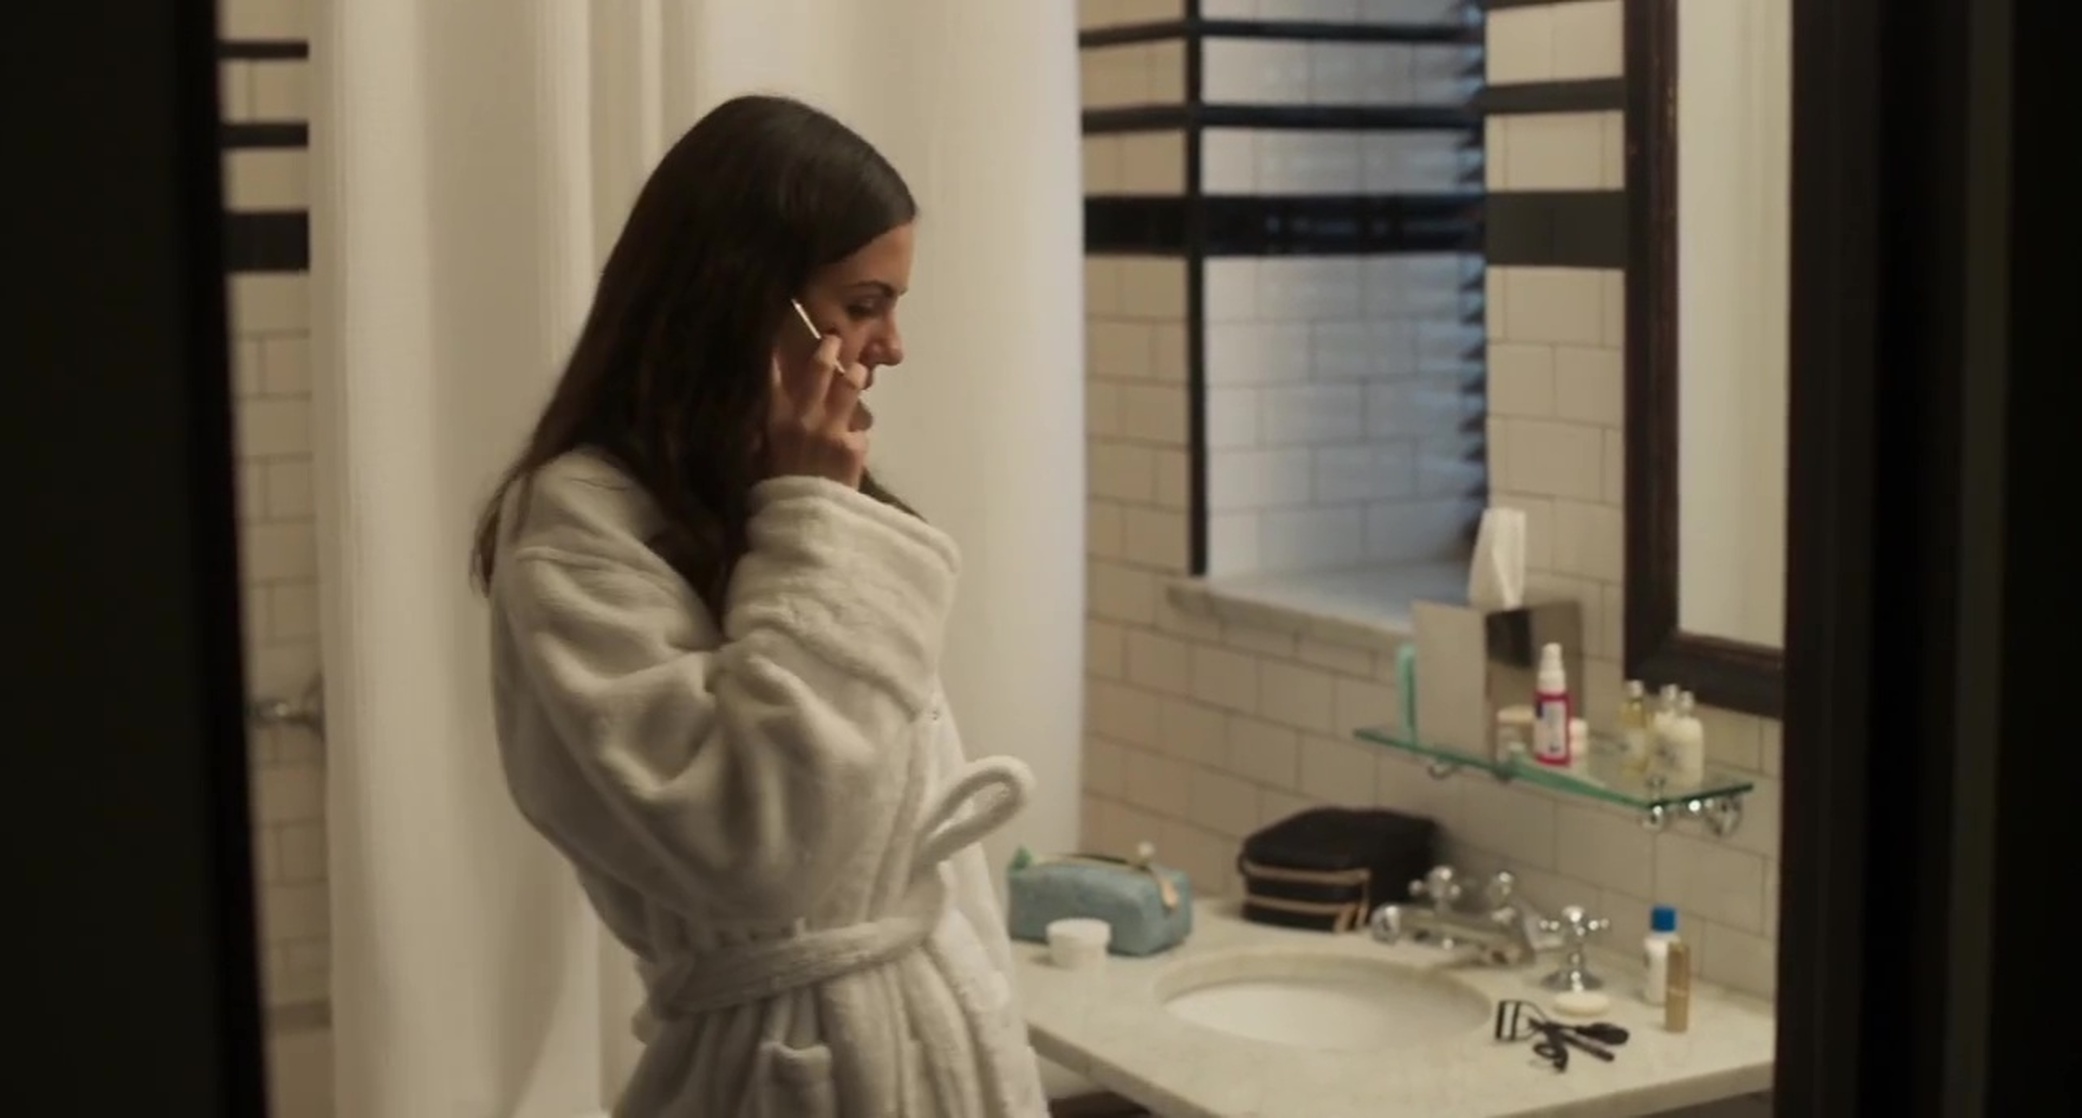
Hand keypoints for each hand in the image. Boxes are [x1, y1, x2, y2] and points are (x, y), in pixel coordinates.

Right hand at [766, 333, 871, 486]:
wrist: (805, 523)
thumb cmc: (777, 492)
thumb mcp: (760, 460)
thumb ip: (763, 434)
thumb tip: (757, 416)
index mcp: (776, 421)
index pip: (772, 377)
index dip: (775, 353)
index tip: (778, 335)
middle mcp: (804, 418)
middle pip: (820, 371)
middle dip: (828, 350)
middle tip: (834, 340)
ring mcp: (832, 430)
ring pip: (850, 387)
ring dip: (856, 375)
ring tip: (859, 370)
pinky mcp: (854, 445)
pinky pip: (859, 430)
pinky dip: (857, 435)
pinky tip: (853, 446)